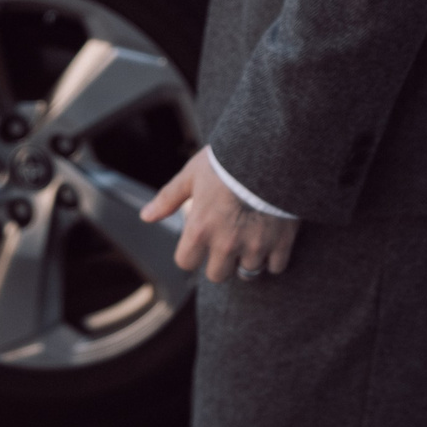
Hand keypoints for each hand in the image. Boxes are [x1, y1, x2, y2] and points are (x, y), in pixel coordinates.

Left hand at [140, 146, 299, 282]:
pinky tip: (271, 238)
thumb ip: (169, 198)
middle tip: (228, 241)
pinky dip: (274, 257)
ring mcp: (255, 246)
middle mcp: (226, 244)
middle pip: (217, 275)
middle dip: (221, 261)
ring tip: (250, 237)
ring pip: (248, 272)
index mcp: (200, 229)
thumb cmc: (228, 161)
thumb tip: (145, 216)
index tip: (200, 242)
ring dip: (248, 259)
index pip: (186, 262)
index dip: (191, 253)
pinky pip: (276, 267)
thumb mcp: (193, 174)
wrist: (272, 151)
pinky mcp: (281, 243)